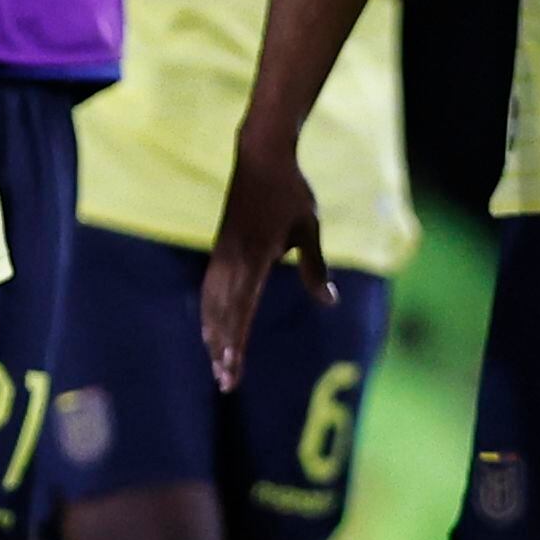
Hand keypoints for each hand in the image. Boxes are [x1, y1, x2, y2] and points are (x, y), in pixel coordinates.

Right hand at [200, 129, 333, 389]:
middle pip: (223, 314)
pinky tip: (209, 329)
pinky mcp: (220, 249)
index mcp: (256, 256)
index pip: (243, 308)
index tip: (234, 368)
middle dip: (223, 351)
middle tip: (226, 383)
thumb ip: (315, 267)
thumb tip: (330, 302)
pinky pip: (210, 289)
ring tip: (216, 365)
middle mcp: (233, 259)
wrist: (260, 155)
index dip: (237, 340)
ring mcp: (222, 254)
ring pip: (211, 304)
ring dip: (213, 336)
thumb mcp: (310, 227)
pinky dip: (209, 314)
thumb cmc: (291, 191)